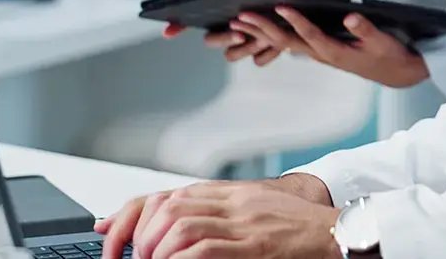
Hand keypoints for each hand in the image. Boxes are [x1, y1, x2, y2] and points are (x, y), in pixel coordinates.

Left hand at [96, 177, 338, 258]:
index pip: (167, 194)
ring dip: (156, 250)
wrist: (337, 233)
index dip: (131, 212)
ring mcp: (244, 223)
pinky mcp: (256, 246)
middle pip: (168, 205)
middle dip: (140, 235)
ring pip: (180, 224)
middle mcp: (232, 203)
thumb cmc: (296, 229)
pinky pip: (206, 249)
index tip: (108, 234)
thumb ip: (216, 216)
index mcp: (229, 194)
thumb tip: (170, 233)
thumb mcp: (253, 213)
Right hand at [163, 0, 308, 70]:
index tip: (169, 30)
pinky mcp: (265, 52)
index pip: (193, 20)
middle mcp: (231, 28)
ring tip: (266, 34)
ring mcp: (247, 42)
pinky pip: (258, 61)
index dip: (177, 26)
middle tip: (241, 31)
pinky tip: (278, 43)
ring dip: (248, 46)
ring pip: (233, 55)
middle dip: (224, 38)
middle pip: (211, 41)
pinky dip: (267, 53)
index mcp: (225, 11)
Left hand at [236, 6, 428, 88]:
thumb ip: (365, 30)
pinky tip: (257, 27)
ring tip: (237, 21)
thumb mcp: (382, 42)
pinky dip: (271, 35)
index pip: (311, 35)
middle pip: (287, 41)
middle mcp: (321, 54)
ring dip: (260, 33)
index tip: (281, 7)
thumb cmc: (388, 55)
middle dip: (262, 28)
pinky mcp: (318, 49)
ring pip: (284, 43)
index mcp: (335, 52)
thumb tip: (350, 17)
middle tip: (241, 16)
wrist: (394, 72)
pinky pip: (290, 43)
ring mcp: (318, 53)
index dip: (296, 21)